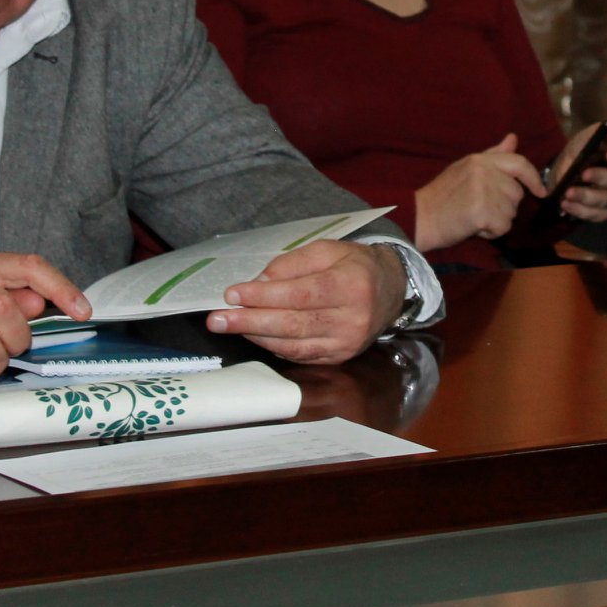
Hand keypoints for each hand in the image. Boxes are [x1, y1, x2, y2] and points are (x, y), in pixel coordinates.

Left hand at [206, 240, 402, 364]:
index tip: (233, 294)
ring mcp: (346, 343)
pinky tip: (255, 335)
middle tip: (217, 319)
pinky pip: (300, 356)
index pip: (301, 294)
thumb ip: (291, 264)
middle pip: (293, 324)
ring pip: (293, 345)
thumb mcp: (326, 249)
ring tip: (229, 325)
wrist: (390, 290)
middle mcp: (352, 319)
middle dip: (250, 321)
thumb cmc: (353, 264)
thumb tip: (258, 283)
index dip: (264, 297)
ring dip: (256, 336)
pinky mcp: (340, 357)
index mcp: (351, 285)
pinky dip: (274, 346)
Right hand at [412, 133, 545, 250]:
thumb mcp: (466, 168)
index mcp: (479, 159)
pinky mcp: (482, 212)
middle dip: (505, 205)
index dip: (533, 178)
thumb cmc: (443, 195)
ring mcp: (483, 190)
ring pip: (511, 212)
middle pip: (516, 193)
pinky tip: (474, 227)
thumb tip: (513, 138)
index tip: (541, 192)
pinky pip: (503, 227)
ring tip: (475, 216)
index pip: (518, 163)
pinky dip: (491, 232)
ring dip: (498, 220)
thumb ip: (493, 155)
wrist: (420, 217)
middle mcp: (483, 171)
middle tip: (481, 207)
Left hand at [554, 125, 606, 222]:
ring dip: (586, 197)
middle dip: (602, 177)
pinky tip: (565, 203)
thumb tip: (585, 151)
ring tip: (568, 192)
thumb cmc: (586, 148)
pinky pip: (595, 214)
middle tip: (584, 173)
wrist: (572, 165)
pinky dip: (579, 210)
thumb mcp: (586, 138)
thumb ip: (588, 141)